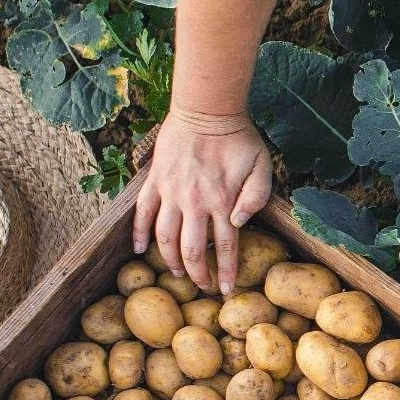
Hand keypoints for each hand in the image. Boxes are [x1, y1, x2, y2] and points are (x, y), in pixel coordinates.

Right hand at [134, 107, 272, 293]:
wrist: (206, 109)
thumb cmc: (239, 138)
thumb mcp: (262, 166)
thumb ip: (256, 198)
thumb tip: (238, 224)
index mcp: (223, 201)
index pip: (225, 247)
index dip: (225, 272)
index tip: (226, 290)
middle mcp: (194, 202)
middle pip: (192, 250)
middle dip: (198, 275)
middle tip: (202, 287)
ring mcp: (171, 192)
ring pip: (164, 237)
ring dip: (169, 260)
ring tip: (177, 274)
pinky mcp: (154, 181)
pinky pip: (141, 212)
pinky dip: (137, 233)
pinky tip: (138, 249)